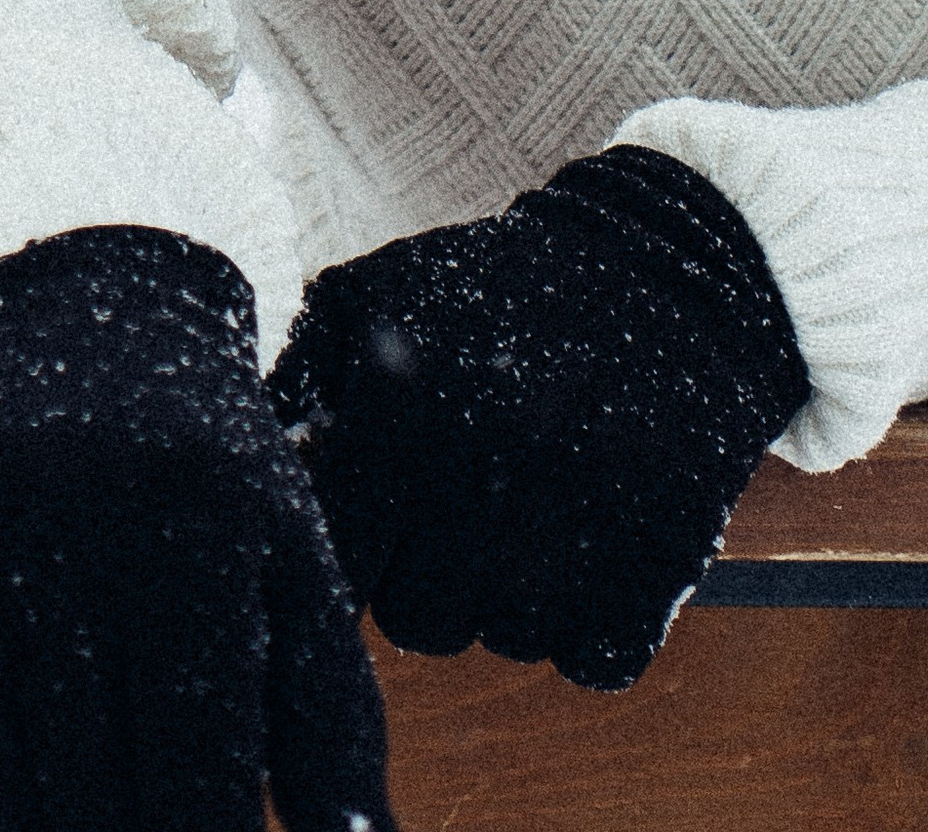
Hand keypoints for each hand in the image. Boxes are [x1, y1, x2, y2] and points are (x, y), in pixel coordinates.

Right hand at [0, 223, 390, 831]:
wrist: (78, 315)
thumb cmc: (208, 477)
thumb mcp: (292, 566)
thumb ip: (331, 723)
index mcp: (190, 522)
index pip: (195, 781)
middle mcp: (60, 513)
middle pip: (90, 801)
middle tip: (132, 811)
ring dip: (29, 821)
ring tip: (73, 782)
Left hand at [269, 147, 809, 691]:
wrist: (668, 268)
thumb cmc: (502, 287)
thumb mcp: (382, 290)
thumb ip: (302, 376)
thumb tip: (259, 463)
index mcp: (403, 404)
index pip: (338, 555)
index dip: (356, 544)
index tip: (384, 515)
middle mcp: (482, 467)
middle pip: (416, 620)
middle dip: (428, 579)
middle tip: (463, 514)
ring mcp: (575, 522)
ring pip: (506, 641)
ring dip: (511, 597)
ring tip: (535, 509)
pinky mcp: (660, 561)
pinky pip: (592, 659)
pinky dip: (591, 623)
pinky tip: (593, 542)